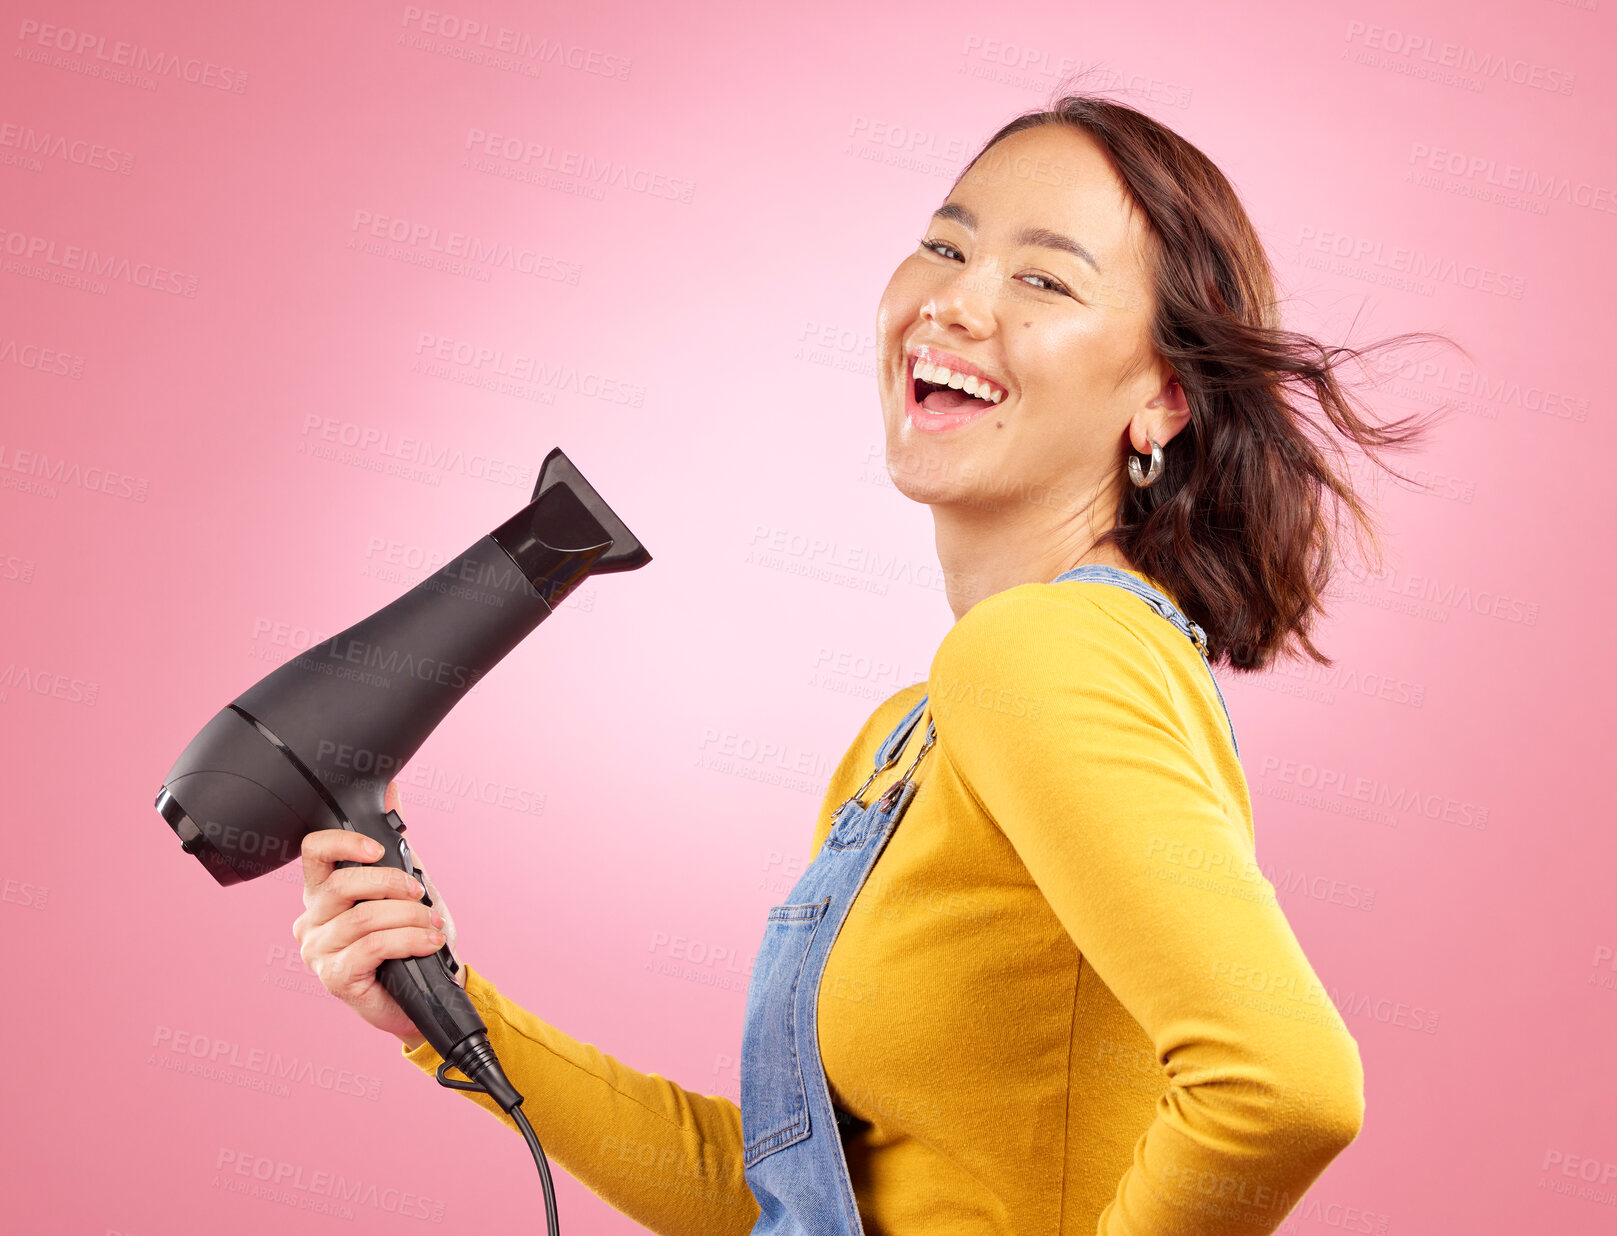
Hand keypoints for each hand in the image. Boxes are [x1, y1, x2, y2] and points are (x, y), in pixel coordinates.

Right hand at [290, 781, 456, 1050]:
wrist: (427, 993)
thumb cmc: (411, 940)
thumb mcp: (407, 884)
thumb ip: (394, 843)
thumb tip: (392, 789)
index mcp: (322, 892)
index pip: (313, 853)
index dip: (343, 843)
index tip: (377, 848)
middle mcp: (312, 920)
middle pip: (341, 886)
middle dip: (390, 883)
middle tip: (419, 892)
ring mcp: (318, 952)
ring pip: (363, 918)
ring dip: (409, 917)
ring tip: (433, 925)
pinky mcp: (335, 978)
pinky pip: (371, 948)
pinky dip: (409, 940)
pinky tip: (428, 943)